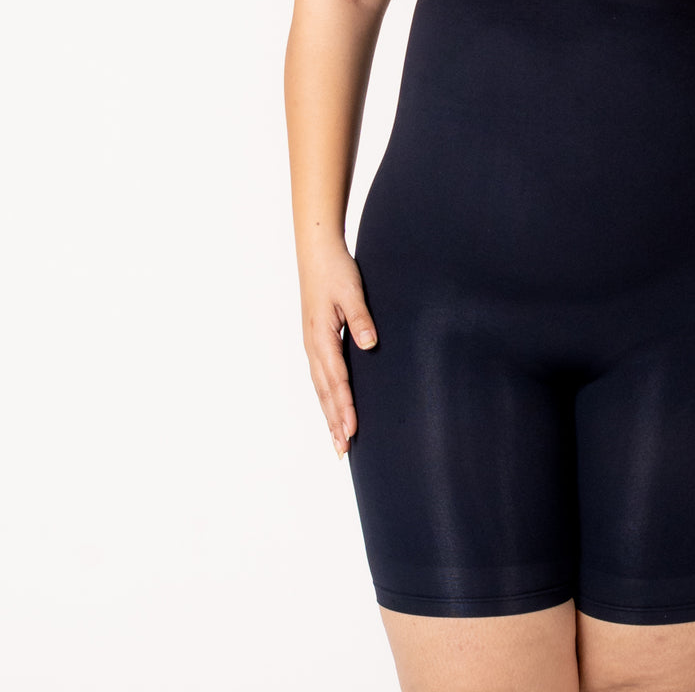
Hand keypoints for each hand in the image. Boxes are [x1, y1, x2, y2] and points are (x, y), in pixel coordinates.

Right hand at [299, 241, 376, 459]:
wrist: (317, 253)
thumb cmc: (335, 271)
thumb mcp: (351, 292)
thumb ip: (361, 319)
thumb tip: (370, 344)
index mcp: (321, 337)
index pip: (336, 380)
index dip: (345, 407)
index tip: (352, 430)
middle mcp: (313, 347)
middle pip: (325, 393)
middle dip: (334, 422)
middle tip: (342, 451)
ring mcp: (312, 345)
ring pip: (320, 389)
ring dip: (329, 415)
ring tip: (337, 441)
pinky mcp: (316, 341)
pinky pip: (321, 377)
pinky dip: (327, 398)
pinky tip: (333, 409)